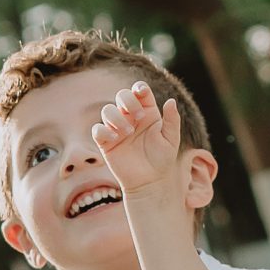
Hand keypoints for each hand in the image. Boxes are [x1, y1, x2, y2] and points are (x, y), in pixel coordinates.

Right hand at [92, 81, 181, 195]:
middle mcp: (130, 117)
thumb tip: (171, 101)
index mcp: (147, 112)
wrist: (150, 181)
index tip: (141, 92)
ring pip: (107, 110)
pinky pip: (97, 130)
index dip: (139, 88)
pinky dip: (104, 130)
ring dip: (117, 117)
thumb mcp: (171, 139)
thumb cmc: (162, 159)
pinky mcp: (106, 143)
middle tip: (139, 117)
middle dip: (128, 101)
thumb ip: (172, 120)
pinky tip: (116, 138)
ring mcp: (117, 129)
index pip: (140, 92)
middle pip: (122, 95)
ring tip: (129, 132)